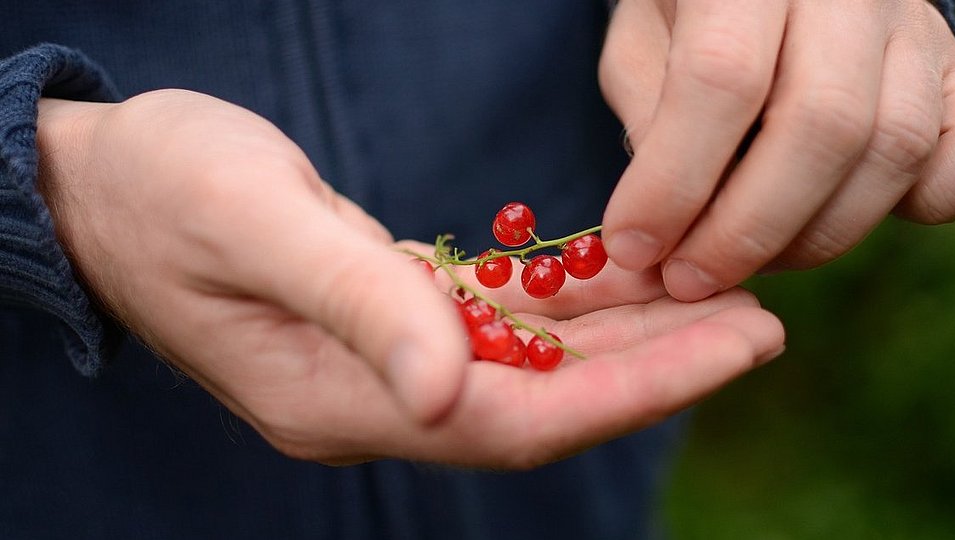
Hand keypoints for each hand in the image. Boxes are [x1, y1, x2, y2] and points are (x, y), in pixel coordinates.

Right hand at [36, 90, 782, 467]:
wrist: (98, 186)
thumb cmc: (163, 190)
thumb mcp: (251, 223)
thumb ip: (354, 304)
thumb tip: (449, 393)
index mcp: (342, 396)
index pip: (519, 418)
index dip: (635, 390)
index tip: (739, 346)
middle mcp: (375, 398)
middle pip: (544, 402)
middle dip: (658, 368)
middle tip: (763, 323)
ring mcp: (379, 366)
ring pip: (530, 365)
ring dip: (625, 337)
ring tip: (719, 298)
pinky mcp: (383, 322)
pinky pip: (495, 327)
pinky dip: (563, 305)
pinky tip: (623, 274)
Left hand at [600, 0, 954, 300]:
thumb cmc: (691, 15)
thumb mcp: (639, 46)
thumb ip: (647, 119)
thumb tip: (658, 226)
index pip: (723, 78)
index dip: (674, 181)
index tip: (634, 246)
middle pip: (822, 124)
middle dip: (745, 230)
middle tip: (688, 278)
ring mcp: (914, 30)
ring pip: (892, 150)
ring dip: (810, 236)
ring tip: (744, 258)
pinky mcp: (953, 76)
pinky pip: (954, 169)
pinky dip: (904, 214)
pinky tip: (827, 222)